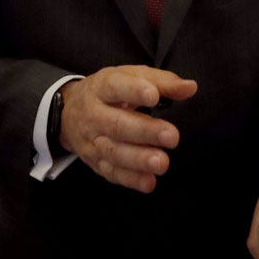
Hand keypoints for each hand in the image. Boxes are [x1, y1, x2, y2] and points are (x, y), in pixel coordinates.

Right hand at [58, 65, 197, 193]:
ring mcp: (92, 141)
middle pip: (117, 124)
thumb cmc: (110, 92)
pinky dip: (130, 179)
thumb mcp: (130, 76)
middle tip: (172, 136)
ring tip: (162, 162)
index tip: (154, 96)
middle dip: (145, 132)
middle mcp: (93, 115)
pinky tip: (149, 182)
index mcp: (102, 88)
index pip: (116, 87)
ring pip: (114, 152)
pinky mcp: (95, 162)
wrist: (68, 113)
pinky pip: (111, 172)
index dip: (134, 91)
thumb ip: (162, 81)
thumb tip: (190, 87)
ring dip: (139, 160)